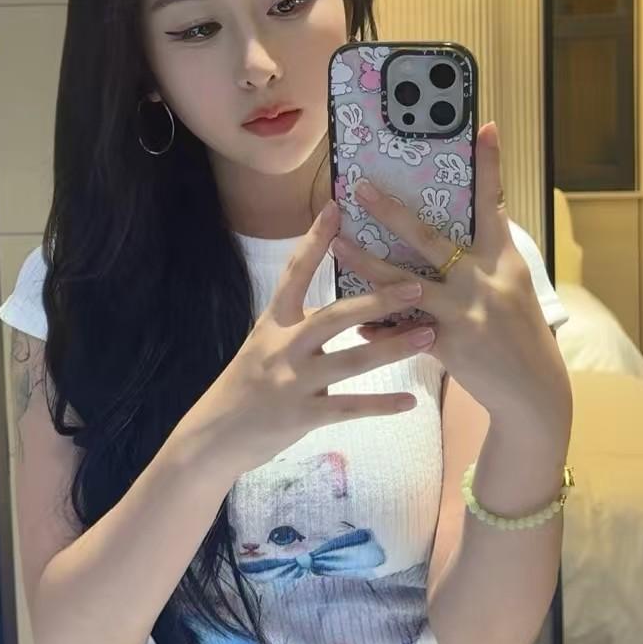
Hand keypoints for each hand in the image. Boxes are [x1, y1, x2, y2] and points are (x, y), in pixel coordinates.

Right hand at [183, 201, 436, 473]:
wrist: (214, 435)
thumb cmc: (245, 386)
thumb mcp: (263, 345)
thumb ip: (298, 328)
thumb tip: (344, 312)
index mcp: (273, 322)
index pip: (295, 273)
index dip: (314, 241)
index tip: (335, 208)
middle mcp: (283, 347)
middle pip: (335, 316)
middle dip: (377, 300)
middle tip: (416, 286)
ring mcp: (293, 382)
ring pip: (351, 362)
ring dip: (393, 348)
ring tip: (428, 335)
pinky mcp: (302, 415)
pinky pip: (349, 408)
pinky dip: (381, 405)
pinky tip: (411, 401)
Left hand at [330, 122, 571, 421]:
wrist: (534, 391)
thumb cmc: (519, 333)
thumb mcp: (512, 287)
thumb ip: (485, 257)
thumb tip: (460, 226)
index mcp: (503, 260)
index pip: (494, 204)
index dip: (490, 165)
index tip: (485, 127)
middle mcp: (485, 280)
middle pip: (430, 238)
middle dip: (391, 212)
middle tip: (361, 187)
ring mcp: (466, 312)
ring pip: (404, 283)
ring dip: (367, 265)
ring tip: (338, 248)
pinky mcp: (450, 345)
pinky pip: (403, 331)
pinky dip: (380, 327)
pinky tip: (359, 324)